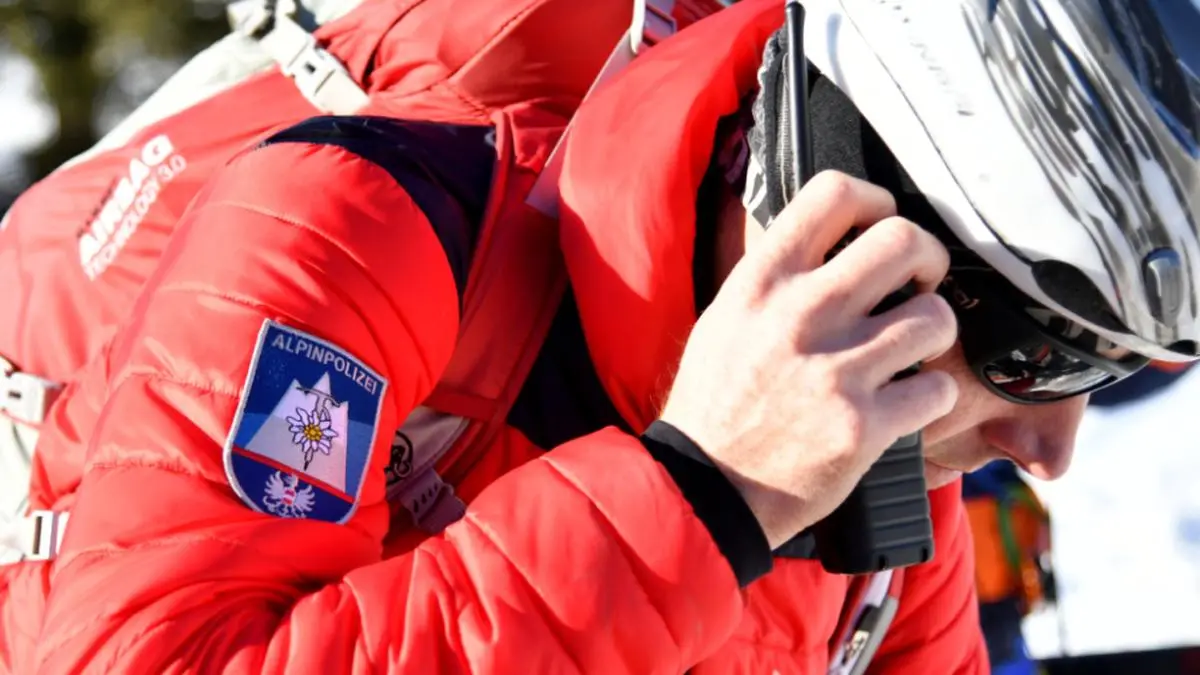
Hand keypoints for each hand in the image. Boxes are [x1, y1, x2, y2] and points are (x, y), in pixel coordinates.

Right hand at [659, 171, 958, 548]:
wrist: (705, 489)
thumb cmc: (716, 402)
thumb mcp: (725, 319)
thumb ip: (775, 277)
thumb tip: (834, 240)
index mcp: (761, 283)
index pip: (833, 193)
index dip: (875, 200)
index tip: (881, 223)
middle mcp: (799, 315)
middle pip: (904, 240)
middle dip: (928, 258)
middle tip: (920, 282)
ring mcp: (834, 371)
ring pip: (934, 315)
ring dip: (933, 330)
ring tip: (913, 347)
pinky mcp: (863, 426)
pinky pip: (937, 388)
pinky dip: (932, 395)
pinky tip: (909, 400)